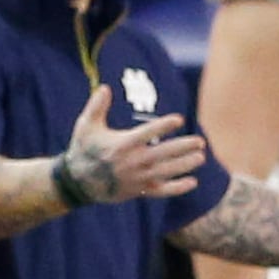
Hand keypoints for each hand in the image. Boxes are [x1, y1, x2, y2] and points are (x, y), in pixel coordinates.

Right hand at [59, 84, 204, 204]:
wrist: (77, 183)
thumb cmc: (83, 150)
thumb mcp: (85, 126)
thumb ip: (96, 106)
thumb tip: (106, 87)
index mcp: (122, 144)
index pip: (148, 133)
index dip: (165, 126)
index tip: (179, 120)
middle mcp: (132, 162)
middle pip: (163, 153)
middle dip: (183, 147)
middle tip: (200, 141)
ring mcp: (137, 178)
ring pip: (166, 171)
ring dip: (185, 165)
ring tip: (201, 157)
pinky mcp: (138, 191)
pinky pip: (161, 190)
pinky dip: (177, 188)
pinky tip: (192, 182)